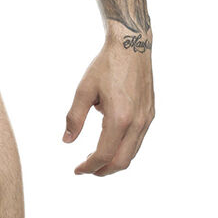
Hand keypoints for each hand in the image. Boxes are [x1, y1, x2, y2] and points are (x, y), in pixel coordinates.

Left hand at [63, 31, 154, 175]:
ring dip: (114, 161)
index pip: (104, 154)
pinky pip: (138, 140)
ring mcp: (146, 119)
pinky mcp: (150, 114)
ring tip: (95, 158)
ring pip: (132, 153)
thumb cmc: (105, 66)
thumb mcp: (84, 90)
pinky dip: (123, 148)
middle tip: (86, 169)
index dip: (89, 166)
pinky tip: (109, 140)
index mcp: (119, 118)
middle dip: (103, 170)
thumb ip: (74, 118)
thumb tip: (67, 141)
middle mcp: (137, 122)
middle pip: (122, 161)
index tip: (77, 170)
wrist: (132, 46)